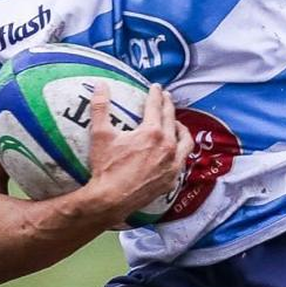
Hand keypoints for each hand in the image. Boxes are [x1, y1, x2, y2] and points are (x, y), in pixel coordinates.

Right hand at [86, 82, 192, 226]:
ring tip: (176, 123)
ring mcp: (172, 164)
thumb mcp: (100, 135)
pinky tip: (175, 152)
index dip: (156, 94)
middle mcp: (167, 146)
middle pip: (172, 119)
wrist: (109, 201)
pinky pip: (182, 161)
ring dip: (181, 128)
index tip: (156, 87)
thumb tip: (100, 85)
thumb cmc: (105, 168)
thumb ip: (101, 107)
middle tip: (166, 98)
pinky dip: (180, 152)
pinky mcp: (171, 180)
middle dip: (168, 106)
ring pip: (185, 140)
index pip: (156, 107)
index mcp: (152, 132)